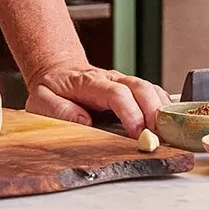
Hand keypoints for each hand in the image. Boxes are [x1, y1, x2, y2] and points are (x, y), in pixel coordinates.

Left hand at [25, 62, 168, 136]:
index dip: (130, 113)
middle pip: (141, 88)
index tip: (137, 133)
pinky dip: (165, 109)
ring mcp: (124, 83)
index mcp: (89, 82)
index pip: (116, 93)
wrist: (58, 71)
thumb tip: (84, 121)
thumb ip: (58, 110)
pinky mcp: (132, 90)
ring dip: (163, 112)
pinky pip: (155, 95)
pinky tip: (167, 126)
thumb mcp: (41, 100)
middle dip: (154, 113)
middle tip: (159, 138)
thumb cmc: (52, 89)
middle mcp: (112, 79)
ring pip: (152, 90)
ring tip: (167, 135)